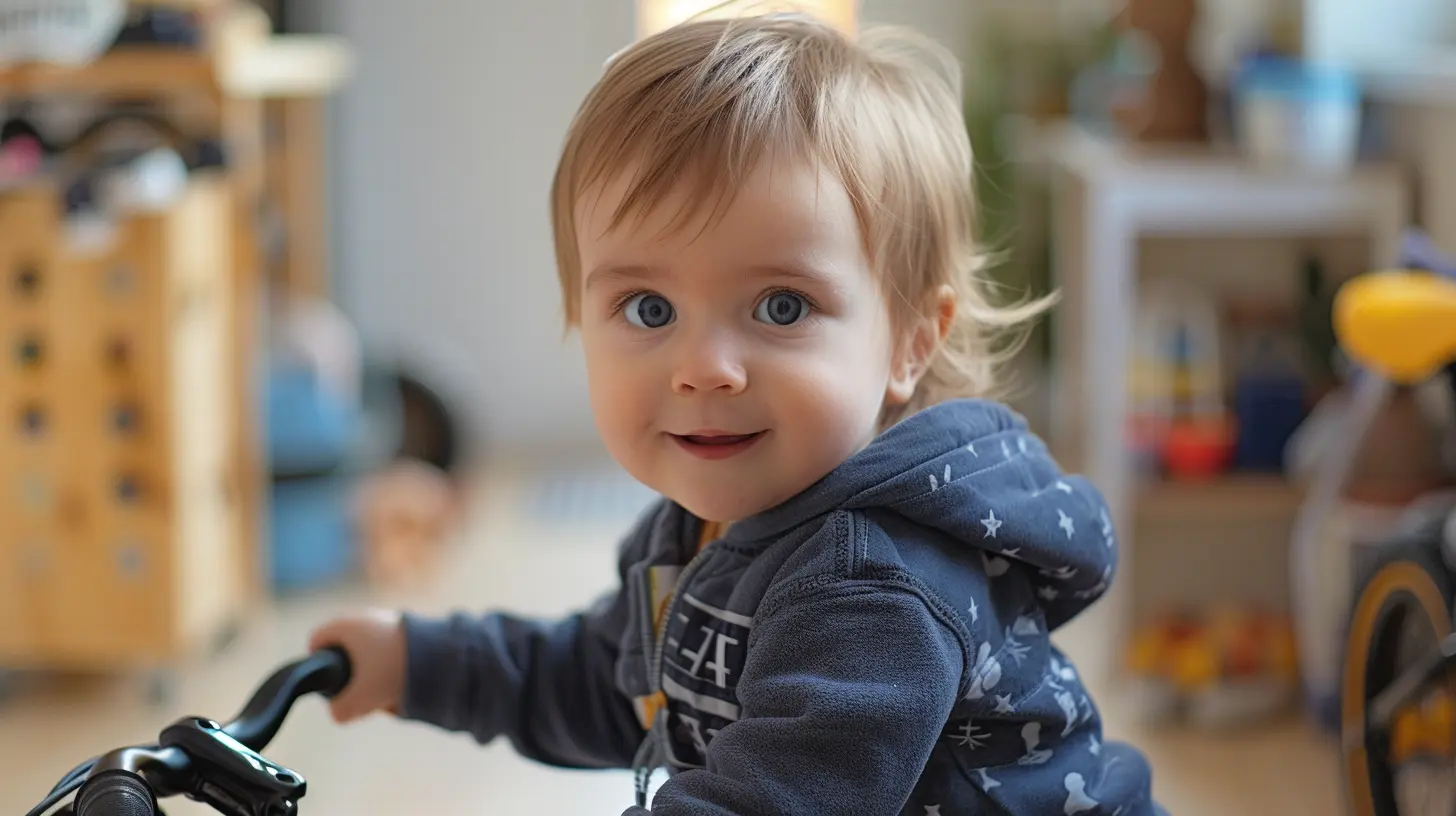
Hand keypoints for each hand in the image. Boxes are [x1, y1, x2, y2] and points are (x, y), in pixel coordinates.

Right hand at [308, 609, 406, 723]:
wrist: (442, 656)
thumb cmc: (391, 671)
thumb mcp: (359, 700)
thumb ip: (339, 710)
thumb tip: (338, 712)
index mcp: (345, 624)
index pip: (315, 642)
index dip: (318, 666)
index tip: (333, 684)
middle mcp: (363, 618)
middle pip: (343, 653)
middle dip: (350, 678)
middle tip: (363, 694)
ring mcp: (386, 622)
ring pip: (368, 658)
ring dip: (373, 678)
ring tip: (386, 692)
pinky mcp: (407, 632)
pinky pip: (388, 656)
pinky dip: (392, 672)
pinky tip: (403, 685)